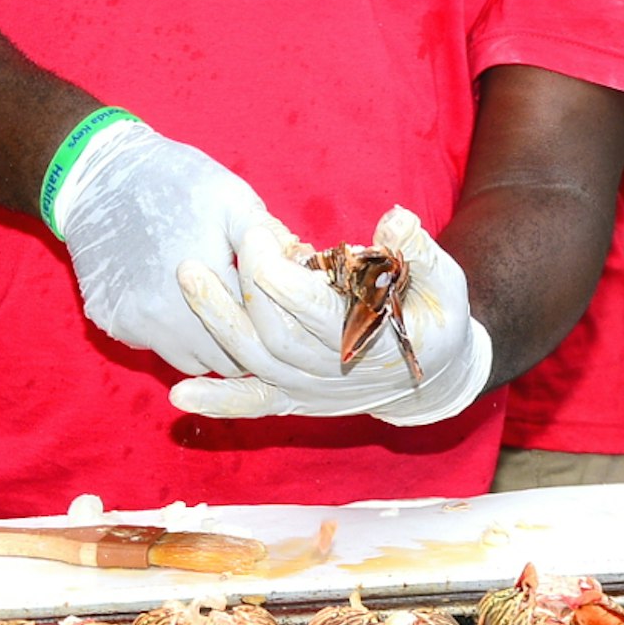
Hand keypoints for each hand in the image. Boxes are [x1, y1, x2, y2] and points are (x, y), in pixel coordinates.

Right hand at [41, 114, 273, 382]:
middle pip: (225, 360)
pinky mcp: (110, 322)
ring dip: (206, 345)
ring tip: (215, 310)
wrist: (98, 174)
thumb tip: (303, 265)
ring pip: (189, 362)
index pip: (256, 333)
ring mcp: (134, 322)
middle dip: (243, 342)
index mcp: (205, 282)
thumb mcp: (230, 195)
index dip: (272, 324)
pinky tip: (171, 299)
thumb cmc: (173, 179)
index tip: (276, 312)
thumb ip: (269, 235)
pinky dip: (168, 334)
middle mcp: (165, 313)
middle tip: (250, 316)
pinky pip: (152, 346)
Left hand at [169, 208, 493, 426]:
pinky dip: (218, 403)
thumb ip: (420, 252)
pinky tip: (179, 397)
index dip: (278, 275)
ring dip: (216, 323)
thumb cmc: (435, 317)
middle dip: (245, 285)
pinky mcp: (295, 398)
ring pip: (254, 361)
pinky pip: (253, 404)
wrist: (433, 378)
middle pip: (274, 333)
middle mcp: (335, 371)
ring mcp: (310, 389)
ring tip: (186, 277)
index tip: (257, 235)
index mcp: (372, 339)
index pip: (313, 310)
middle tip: (226, 241)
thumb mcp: (444, 282)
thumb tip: (395, 220)